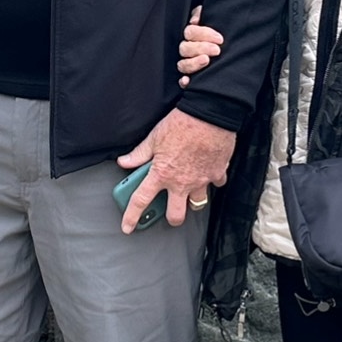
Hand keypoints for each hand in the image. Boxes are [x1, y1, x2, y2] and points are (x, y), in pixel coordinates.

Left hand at [117, 107, 234, 231]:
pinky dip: (212, 180)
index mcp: (162, 174)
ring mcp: (201, 180)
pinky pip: (216, 184)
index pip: (141, 200)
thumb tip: (124, 161)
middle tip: (169, 209)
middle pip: (176, 215)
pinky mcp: (217, 173)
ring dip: (193, 200)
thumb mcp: (154, 137)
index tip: (128, 227)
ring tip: (189, 191)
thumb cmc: (182, 123)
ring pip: (198, 204)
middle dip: (172, 217)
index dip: (132, 216)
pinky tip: (207, 173)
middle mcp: (181, 182)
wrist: (209, 114)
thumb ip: (139, 153)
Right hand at [177, 4, 224, 86]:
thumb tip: (195, 20)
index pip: (191, 32)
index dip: (204, 34)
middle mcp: (187, 49)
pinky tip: (188, 81)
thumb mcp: (215, 20)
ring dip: (193, 63)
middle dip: (201, 48)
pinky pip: (182, 81)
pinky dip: (184, 81)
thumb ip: (204, 14)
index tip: (219, 39)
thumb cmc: (221, 36)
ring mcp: (187, 63)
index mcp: (192, 34)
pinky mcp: (190, 77)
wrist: (231, 50)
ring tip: (206, 61)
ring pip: (182, 64)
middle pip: (185, 48)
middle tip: (217, 50)